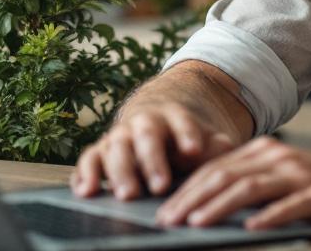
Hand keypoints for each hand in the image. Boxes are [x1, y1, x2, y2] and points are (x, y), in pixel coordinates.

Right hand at [71, 103, 236, 199]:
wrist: (155, 123)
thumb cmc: (185, 139)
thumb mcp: (206, 139)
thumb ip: (217, 147)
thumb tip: (226, 154)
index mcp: (172, 115)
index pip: (180, 121)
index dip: (186, 133)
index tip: (194, 149)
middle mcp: (142, 122)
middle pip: (145, 137)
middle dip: (152, 161)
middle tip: (160, 186)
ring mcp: (119, 136)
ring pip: (115, 148)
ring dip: (119, 172)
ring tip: (126, 195)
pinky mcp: (100, 151)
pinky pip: (88, 160)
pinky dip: (85, 174)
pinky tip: (85, 191)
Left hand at [155, 137, 310, 232]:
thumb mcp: (282, 179)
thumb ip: (250, 184)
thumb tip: (206, 203)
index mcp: (264, 152)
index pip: (214, 169)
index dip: (185, 190)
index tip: (161, 211)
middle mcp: (278, 157)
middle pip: (225, 176)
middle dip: (191, 199)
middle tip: (167, 221)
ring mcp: (300, 174)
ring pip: (250, 187)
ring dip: (219, 206)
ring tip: (196, 224)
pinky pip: (290, 204)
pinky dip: (269, 215)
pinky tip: (251, 227)